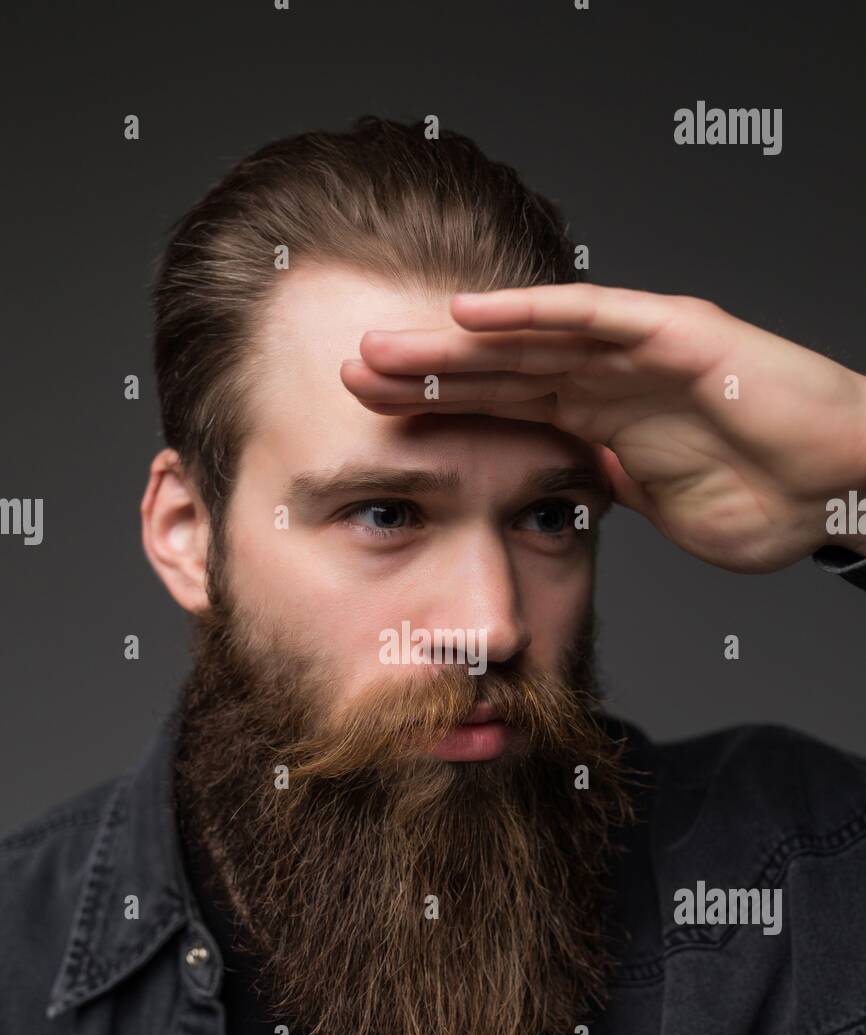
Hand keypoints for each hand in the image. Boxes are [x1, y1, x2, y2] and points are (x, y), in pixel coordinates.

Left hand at [339, 284, 865, 570]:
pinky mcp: (673, 331)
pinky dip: (531, 311)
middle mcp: (608, 378)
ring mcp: (636, 350)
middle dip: (424, 371)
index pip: (502, 411)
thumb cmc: (769, 499)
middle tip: (348, 374)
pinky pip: (591, 316)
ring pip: (528, 336)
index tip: (372, 425)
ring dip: (454, 340)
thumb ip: (613, 490)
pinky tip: (470, 313)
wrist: (841, 486)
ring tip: (384, 344)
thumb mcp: (663, 509)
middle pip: (497, 368)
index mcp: (600, 420)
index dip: (439, 413)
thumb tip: (571, 492)